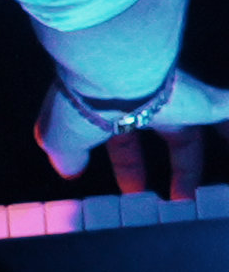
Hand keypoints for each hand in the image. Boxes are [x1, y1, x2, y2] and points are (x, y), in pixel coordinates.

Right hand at [59, 70, 227, 199]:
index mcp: (114, 111)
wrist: (109, 72)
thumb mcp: (59, 139)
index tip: (136, 192)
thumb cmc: (83, 106)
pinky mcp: (207, 101)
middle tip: (184, 199)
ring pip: (208, 121)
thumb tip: (68, 169)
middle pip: (175, 138)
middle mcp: (149, 102)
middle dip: (182, 170)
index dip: (131, 168)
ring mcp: (181, 101)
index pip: (128, 142)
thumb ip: (66, 155)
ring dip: (223, 142)